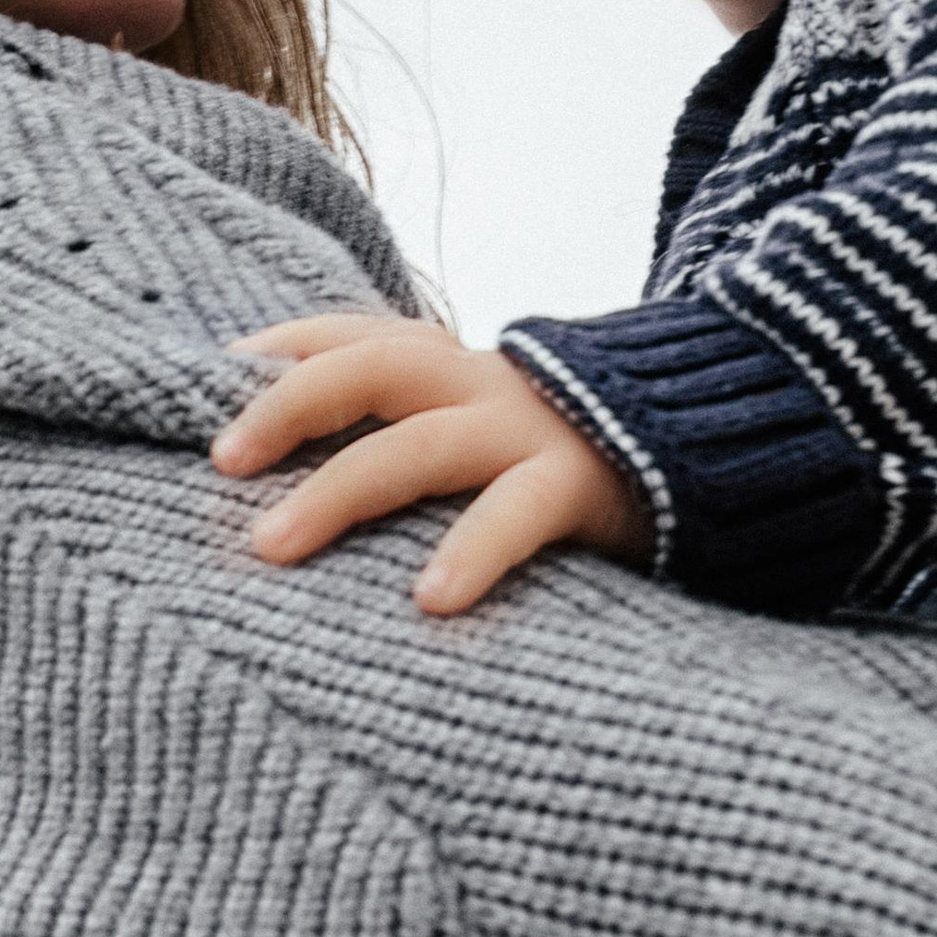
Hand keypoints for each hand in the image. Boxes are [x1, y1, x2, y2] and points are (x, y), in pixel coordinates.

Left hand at [212, 310, 649, 613]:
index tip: (217, 369)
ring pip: (417, 445)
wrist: (720, 444)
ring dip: (336, 491)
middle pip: (369, 366)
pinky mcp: (576, 485)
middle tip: (222, 462)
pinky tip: (429, 602)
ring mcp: (526, 431)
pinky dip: (471, 553)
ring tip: (271, 545)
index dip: (283, 347)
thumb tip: (298, 473)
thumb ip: (413, 439)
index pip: (353, 334)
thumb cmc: (569, 460)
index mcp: (451, 368)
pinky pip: (515, 515)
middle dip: (288, 404)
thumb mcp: (485, 431)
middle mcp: (479, 384)